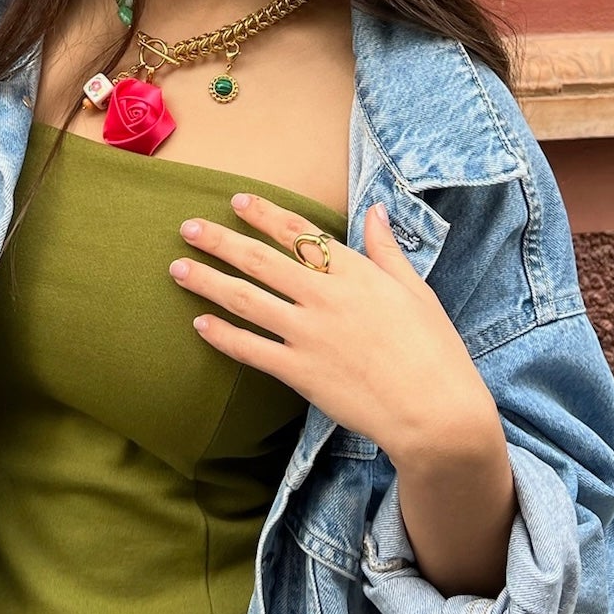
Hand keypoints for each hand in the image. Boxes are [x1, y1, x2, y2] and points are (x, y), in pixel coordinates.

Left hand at [169, 192, 497, 467]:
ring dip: (208, 281)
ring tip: (178, 268)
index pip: (299, 233)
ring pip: (246, 299)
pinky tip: (200, 323)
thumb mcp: (415, 289)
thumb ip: (386, 249)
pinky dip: (223, 335)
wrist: (435, 412)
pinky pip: (251, 349)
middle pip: (261, 260)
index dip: (264, 215)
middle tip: (188, 227)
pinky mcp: (300, 372)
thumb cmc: (433, 350)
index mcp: (355, 273)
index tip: (237, 201)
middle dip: (220, 240)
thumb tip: (376, 210)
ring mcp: (309, 334)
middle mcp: (325, 297)